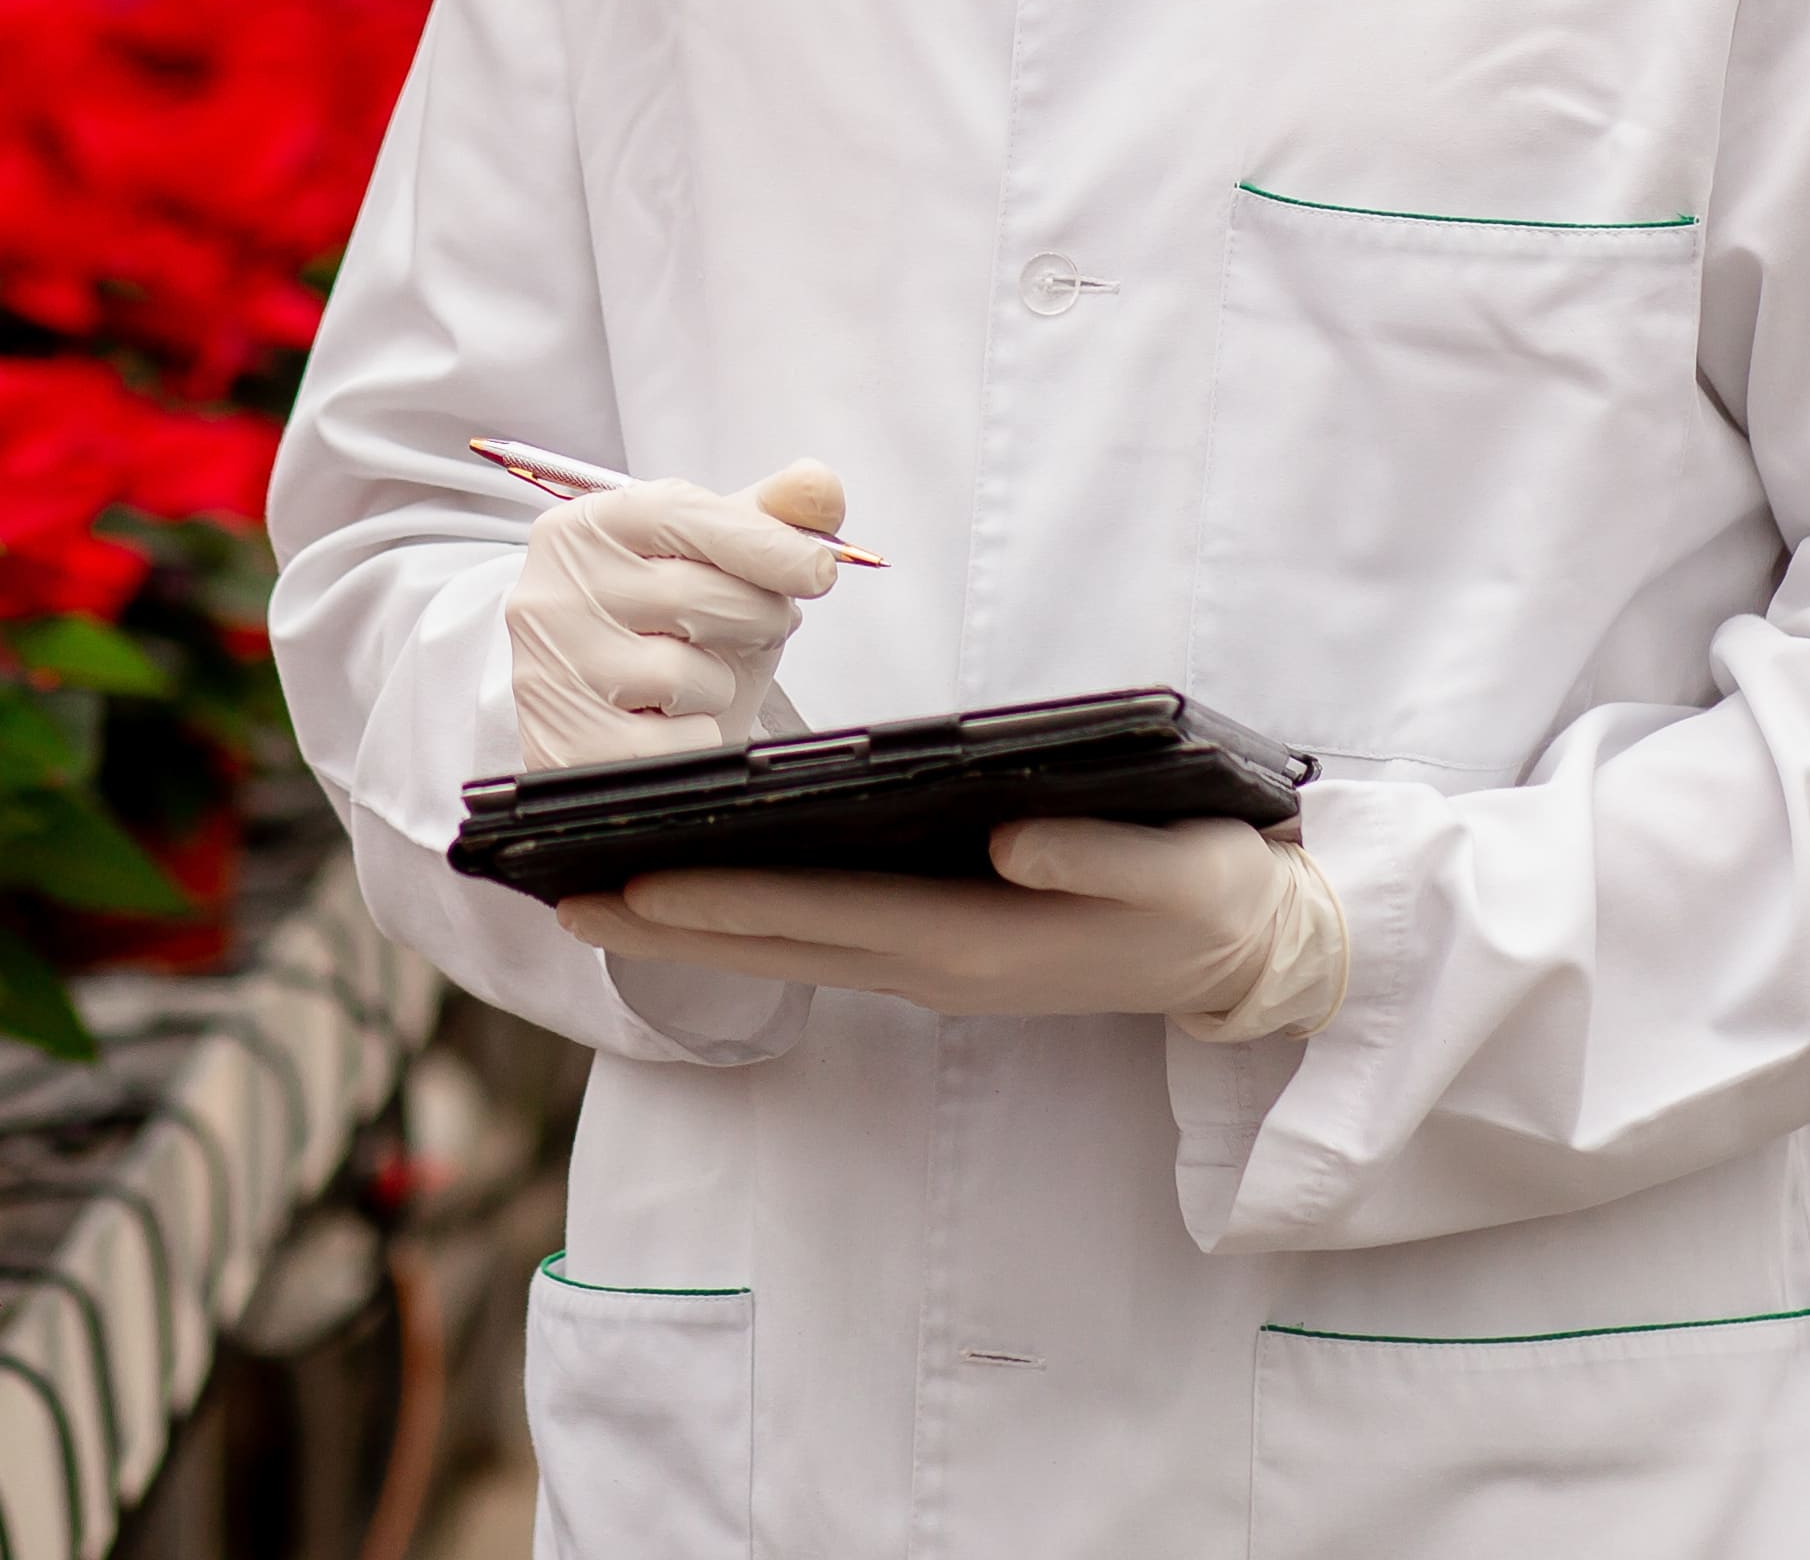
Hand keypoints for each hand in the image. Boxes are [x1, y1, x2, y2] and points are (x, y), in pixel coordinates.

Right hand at [505, 460, 852, 768]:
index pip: (678, 512)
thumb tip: (818, 483)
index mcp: (582, 529)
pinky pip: (680, 742)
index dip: (761, 540)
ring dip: (720, 686)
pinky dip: (698, 739)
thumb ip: (765, 518)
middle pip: (697, 595)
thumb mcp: (709, 567)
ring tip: (694, 683)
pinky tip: (669, 726)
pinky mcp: (572, 745)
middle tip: (757, 628)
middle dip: (758, 618)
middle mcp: (552, 593)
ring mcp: (554, 672)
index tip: (817, 569)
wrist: (606, 727)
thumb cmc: (662, 634)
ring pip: (688, 675)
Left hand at [556, 816, 1348, 1041]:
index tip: (629, 880)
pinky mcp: (940, 950)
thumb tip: (1009, 843)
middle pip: (775, 943)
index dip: (722, 900)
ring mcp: (933, 966)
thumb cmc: (1212, 894)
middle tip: (557, 895)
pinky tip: (699, 888)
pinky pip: (821, 939)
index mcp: (978, 942)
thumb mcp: (1179, 873)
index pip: (821, 919)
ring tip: (595, 891)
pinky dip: (748, 919)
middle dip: (665, 920)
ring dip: (691, 924)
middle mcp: (936, 966)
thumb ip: (1098, 861)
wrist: (1251, 954)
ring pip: (786, 946)